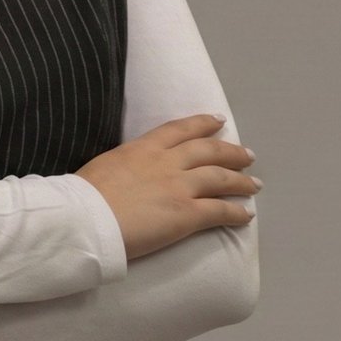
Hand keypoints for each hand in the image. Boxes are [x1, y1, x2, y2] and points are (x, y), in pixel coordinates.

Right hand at [75, 113, 258, 260]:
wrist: (86, 218)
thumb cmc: (85, 195)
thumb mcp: (106, 164)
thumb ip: (126, 163)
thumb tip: (130, 169)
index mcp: (143, 148)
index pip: (179, 130)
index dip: (202, 123)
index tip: (218, 121)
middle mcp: (166, 163)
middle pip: (208, 151)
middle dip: (232, 152)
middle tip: (247, 155)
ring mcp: (179, 187)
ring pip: (220, 178)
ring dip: (242, 181)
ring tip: (254, 185)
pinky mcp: (187, 215)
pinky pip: (220, 211)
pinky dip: (237, 212)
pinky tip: (247, 215)